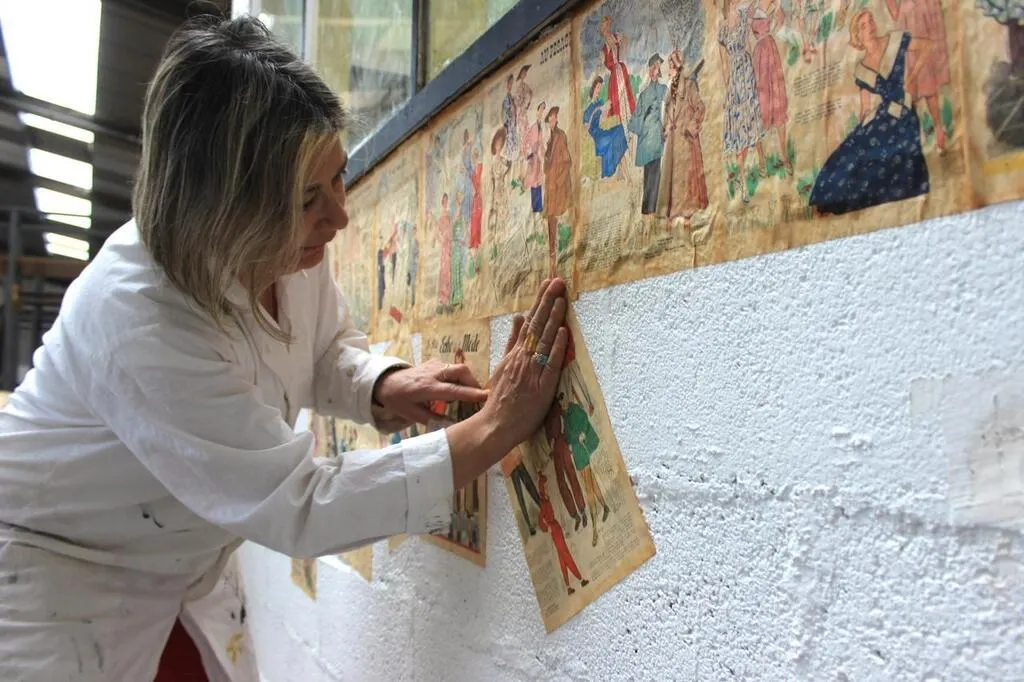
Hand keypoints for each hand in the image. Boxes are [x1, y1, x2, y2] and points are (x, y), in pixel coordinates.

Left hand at [372, 360, 488, 424]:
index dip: (470, 393)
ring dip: (467, 379)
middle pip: (460, 371)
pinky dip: (459, 377)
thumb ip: (433, 420)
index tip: (486, 396)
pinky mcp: (434, 362)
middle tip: (478, 395)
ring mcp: (434, 365)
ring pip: (458, 367)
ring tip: (468, 393)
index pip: (453, 390)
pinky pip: (452, 368)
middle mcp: (433, 373)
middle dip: (473, 382)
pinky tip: (455, 387)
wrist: (385, 382)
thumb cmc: (398, 400)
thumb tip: (452, 426)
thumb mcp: (412, 414)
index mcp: (427, 388)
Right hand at [445, 278, 568, 488]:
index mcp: (515, 353)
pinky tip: (564, 332)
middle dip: (548, 302)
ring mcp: (532, 372)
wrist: (494, 425)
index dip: (540, 302)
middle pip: (537, 326)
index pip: (530, 322)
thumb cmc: (500, 399)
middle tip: (558, 281)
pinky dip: (557, 348)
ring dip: (554, 318)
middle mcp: (523, 359)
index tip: (548, 283)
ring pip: (544, 341)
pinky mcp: (542, 388)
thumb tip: (519, 316)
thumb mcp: (503, 365)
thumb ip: (512, 342)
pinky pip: (551, 364)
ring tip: (562, 298)